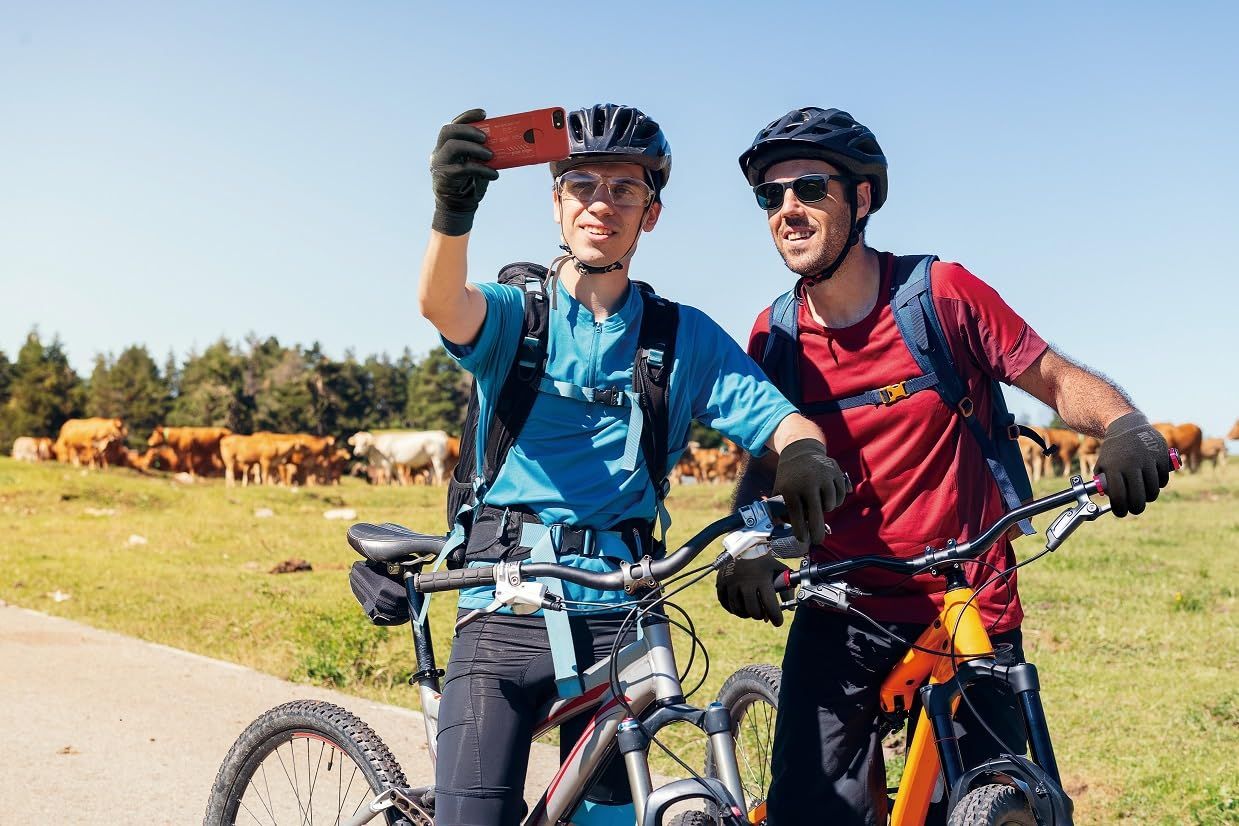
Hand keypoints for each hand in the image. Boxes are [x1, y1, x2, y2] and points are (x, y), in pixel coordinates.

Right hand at [430, 109, 499, 235]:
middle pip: (448, 131)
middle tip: (486, 137)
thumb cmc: (469, 182)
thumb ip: (483, 152)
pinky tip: (494, 174)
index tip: (484, 113)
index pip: (454, 124)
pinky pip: (463, 168)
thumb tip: (508, 142)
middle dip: (468, 130)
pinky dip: (482, 169)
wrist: (458, 207)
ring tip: (491, 155)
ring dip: (474, 148)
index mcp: (447, 144)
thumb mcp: (476, 163)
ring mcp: (440, 164)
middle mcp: (439, 151)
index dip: (468, 117)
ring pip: (453, 146)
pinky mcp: (445, 177)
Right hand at [715, 554, 791, 625]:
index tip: (778, 622)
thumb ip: (787, 587)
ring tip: (752, 609)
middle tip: (764, 613)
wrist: (742, 543)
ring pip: (739, 610)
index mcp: (761, 579)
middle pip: (754, 611)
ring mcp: (731, 583)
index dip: (776, 617)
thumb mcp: (778, 568)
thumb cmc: (763, 558)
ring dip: (747, 613)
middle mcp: (745, 583)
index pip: (770, 605)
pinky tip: (739, 606)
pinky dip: (733, 608)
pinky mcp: (721, 583)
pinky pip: (726, 604)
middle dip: (761, 615)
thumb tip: (791, 608)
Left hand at [773, 438, 848, 544]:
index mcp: (791, 488)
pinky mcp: (835, 473)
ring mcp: (823, 477)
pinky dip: (836, 500)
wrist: (801, 451)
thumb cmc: (789, 476)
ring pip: (829, 505)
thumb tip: (778, 526)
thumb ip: (777, 507)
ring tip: (819, 504)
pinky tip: (828, 496)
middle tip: (817, 541)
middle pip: (815, 514)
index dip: (800, 530)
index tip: (803, 540)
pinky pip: (840, 496)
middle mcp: (807, 482)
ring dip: (825, 509)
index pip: (796, 515)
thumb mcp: (779, 488)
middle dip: (816, 532)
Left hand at [1095, 412, 1170, 516]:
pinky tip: (1151, 480)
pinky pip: (1163, 480)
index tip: (1121, 513)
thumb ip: (1104, 484)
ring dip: (1148, 496)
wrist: (1127, 426)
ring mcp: (1148, 459)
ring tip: (1142, 494)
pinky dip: (1159, 484)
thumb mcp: (1102, 465)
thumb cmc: (1113, 451)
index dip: (1120, 509)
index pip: (1119, 496)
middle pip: (1138, 498)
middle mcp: (1131, 463)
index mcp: (1114, 467)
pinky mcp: (1162, 456)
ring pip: (1153, 491)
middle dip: (1136, 508)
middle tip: (1134, 509)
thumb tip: (1113, 502)